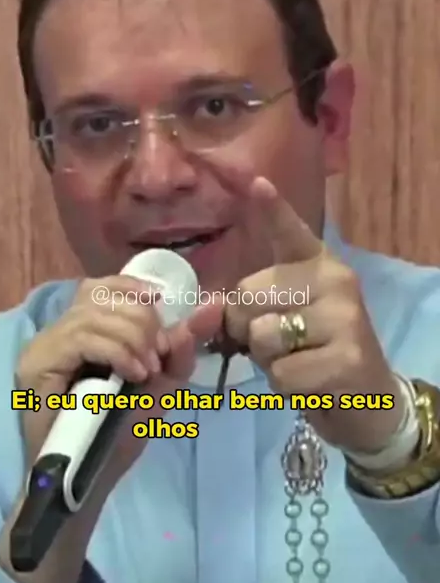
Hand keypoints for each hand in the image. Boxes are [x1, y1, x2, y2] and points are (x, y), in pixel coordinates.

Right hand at [15, 274, 217, 483]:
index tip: (160, 307)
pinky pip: (81, 337)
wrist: (88, 482)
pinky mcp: (37, 364)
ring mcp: (44, 346)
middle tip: (158, 358)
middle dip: (142, 321)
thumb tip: (211, 306)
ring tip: (147, 371)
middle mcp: (57, 331)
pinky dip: (115, 350)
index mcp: (82, 330)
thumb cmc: (117, 436)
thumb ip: (181, 348)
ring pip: (94, 314)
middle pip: (102, 295)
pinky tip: (133, 374)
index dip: (132, 287)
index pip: (102, 285)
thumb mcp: (159, 386)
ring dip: (133, 338)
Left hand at [223, 176, 402, 452]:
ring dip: (268, 361)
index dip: (273, 209)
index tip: (257, 182)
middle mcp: (334, 280)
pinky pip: (281, 372)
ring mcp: (344, 316)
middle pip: (248, 296)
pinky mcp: (347, 357)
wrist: (368, 399)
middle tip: (279, 344)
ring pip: (262, 336)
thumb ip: (255, 306)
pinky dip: (285, 386)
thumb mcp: (286, 320)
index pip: (290, 232)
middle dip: (246, 328)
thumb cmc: (317, 354)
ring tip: (298, 362)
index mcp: (318, 264)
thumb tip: (213, 309)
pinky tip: (312, 382)